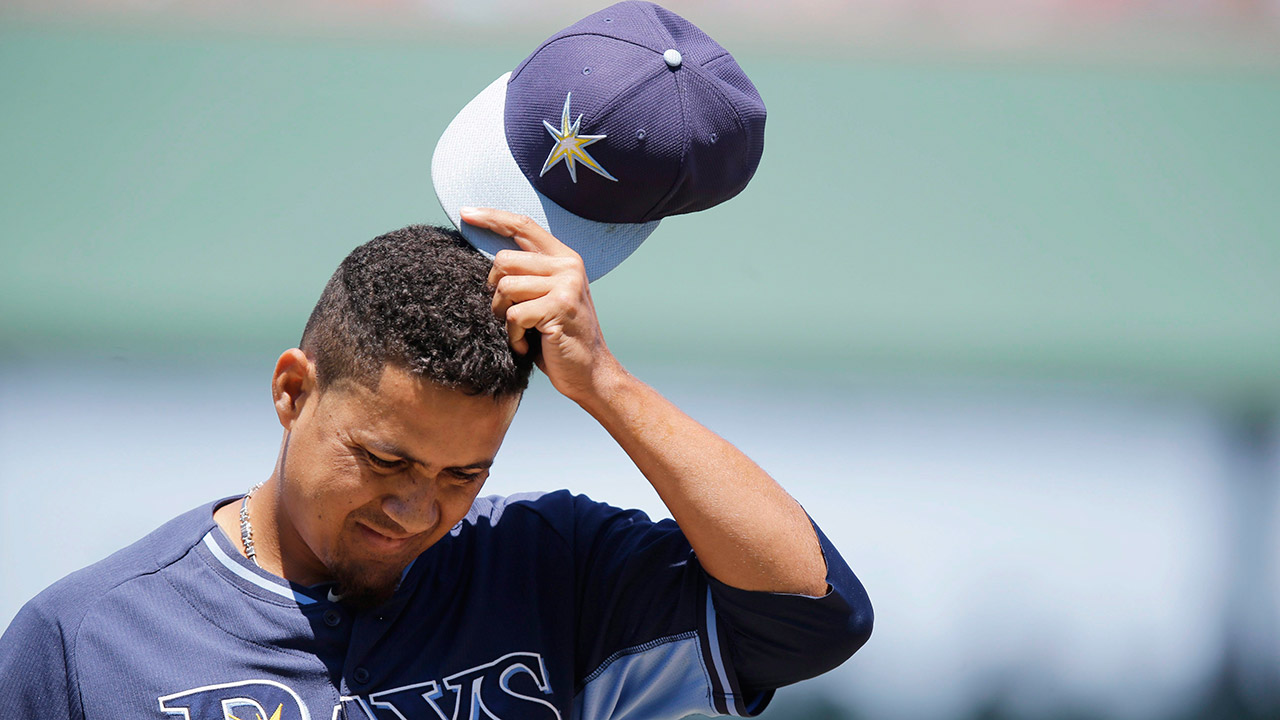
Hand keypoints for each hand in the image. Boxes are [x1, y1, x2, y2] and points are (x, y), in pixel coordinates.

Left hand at [461, 207, 621, 403]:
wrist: (589, 373)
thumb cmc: (559, 338)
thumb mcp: (546, 298)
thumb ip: (528, 275)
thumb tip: (490, 263)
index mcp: (564, 258)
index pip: (523, 226)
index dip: (492, 217)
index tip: (466, 213)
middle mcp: (568, 266)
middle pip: (504, 260)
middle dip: (496, 292)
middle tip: (510, 316)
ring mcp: (566, 285)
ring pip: (505, 288)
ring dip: (504, 317)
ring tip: (523, 332)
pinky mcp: (559, 307)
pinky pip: (513, 314)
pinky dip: (513, 335)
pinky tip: (529, 344)